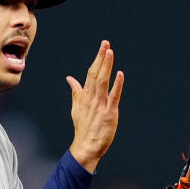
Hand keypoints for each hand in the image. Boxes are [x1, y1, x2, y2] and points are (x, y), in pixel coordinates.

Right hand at [66, 40, 123, 172]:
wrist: (86, 145)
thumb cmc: (83, 127)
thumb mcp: (76, 106)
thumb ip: (75, 91)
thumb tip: (70, 78)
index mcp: (84, 95)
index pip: (90, 73)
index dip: (97, 59)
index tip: (103, 47)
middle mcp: (91, 97)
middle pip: (95, 74)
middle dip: (101, 58)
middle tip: (105, 43)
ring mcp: (100, 104)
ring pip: (103, 81)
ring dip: (106, 66)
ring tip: (109, 52)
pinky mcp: (109, 113)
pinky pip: (113, 96)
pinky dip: (116, 85)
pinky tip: (120, 74)